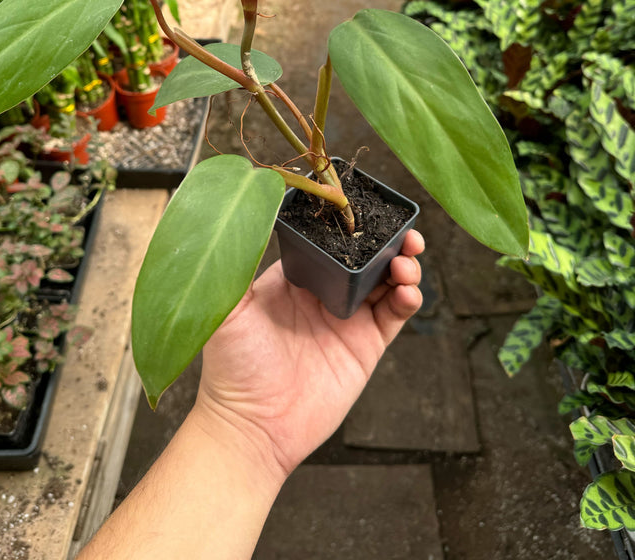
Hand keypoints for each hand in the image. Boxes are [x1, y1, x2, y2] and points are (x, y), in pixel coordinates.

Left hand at [194, 229, 424, 481]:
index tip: (364, 207)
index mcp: (294, 277)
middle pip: (365, 255)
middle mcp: (323, 293)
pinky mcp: (366, 347)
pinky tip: (407, 290)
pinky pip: (394, 315)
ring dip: (403, 264)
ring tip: (406, 260)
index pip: (329, 238)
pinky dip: (407, 299)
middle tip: (404, 232)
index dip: (349, 222)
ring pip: (386, 280)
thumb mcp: (228, 306)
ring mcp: (347, 319)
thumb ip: (236, 261)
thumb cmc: (232, 367)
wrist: (254, 427)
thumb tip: (243, 214)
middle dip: (388, 240)